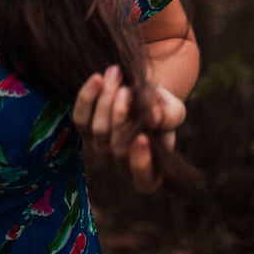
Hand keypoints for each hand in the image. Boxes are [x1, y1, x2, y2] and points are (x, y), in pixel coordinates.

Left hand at [72, 64, 185, 192]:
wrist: (140, 93)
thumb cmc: (161, 108)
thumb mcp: (172, 110)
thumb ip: (169, 115)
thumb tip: (153, 115)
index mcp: (150, 173)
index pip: (144, 178)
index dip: (141, 161)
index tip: (143, 138)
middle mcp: (122, 167)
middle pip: (118, 146)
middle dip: (122, 114)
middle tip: (128, 89)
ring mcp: (100, 151)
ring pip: (99, 129)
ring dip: (107, 99)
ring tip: (116, 74)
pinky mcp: (84, 132)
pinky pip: (80, 118)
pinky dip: (87, 96)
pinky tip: (98, 78)